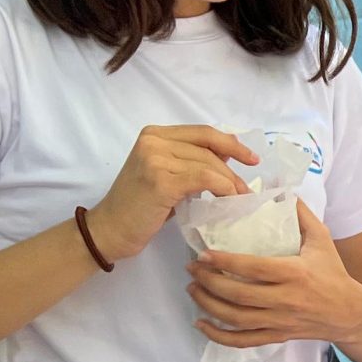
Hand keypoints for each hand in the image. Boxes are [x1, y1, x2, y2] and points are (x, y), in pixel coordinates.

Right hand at [87, 125, 257, 261]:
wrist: (110, 229)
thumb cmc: (140, 206)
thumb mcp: (165, 174)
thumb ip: (190, 160)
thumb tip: (227, 156)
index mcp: (154, 134)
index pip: (202, 132)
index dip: (230, 143)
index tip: (251, 158)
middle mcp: (153, 140)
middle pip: (208, 148)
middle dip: (233, 170)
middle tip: (246, 190)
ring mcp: (155, 158)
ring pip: (208, 164)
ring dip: (230, 183)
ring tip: (239, 199)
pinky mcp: (160, 180)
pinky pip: (204, 179)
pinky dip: (222, 189)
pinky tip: (228, 200)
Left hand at [187, 200, 361, 349]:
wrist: (350, 314)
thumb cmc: (334, 273)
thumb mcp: (322, 239)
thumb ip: (301, 214)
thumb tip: (277, 188)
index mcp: (296, 273)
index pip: (254, 268)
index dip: (225, 261)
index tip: (203, 253)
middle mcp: (287, 300)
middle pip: (240, 295)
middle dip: (210, 282)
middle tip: (192, 269)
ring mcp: (281, 321)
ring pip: (237, 319)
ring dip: (209, 305)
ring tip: (192, 289)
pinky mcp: (278, 336)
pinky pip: (243, 341)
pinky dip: (219, 336)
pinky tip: (201, 324)